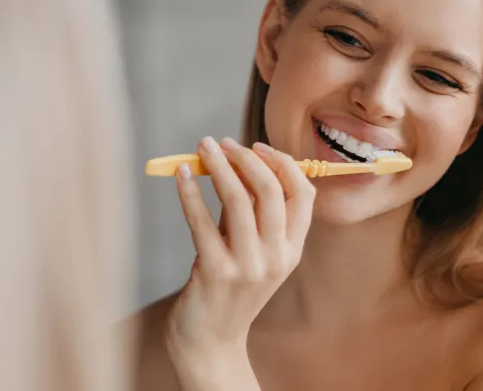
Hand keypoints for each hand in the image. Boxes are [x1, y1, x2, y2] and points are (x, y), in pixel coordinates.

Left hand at [165, 136, 314, 365]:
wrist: (211, 340)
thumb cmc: (230, 286)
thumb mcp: (253, 250)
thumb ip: (252, 212)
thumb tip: (238, 161)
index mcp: (293, 250)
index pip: (302, 194)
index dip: (282, 163)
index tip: (257, 147)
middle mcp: (276, 258)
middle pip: (271, 191)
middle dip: (246, 158)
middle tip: (223, 143)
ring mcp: (247, 267)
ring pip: (237, 200)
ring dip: (218, 166)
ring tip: (203, 147)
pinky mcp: (215, 272)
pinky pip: (201, 221)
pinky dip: (189, 191)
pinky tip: (180, 175)